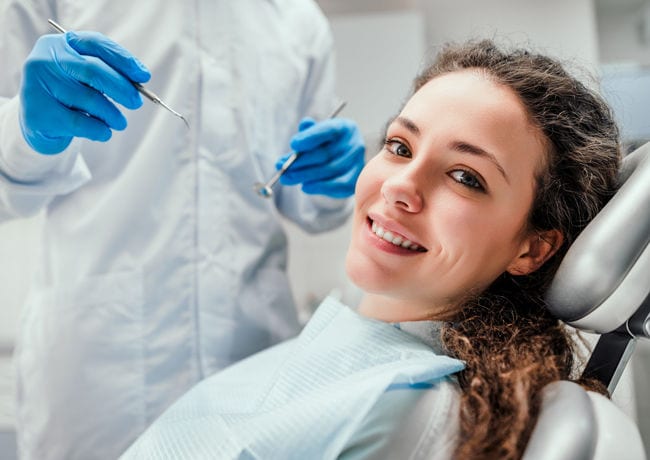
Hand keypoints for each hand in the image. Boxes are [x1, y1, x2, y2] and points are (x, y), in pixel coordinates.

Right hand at [19, 31, 150, 153]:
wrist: (39, 122)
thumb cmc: (70, 95)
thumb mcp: (84, 77)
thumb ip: (108, 73)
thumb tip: (141, 79)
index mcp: (59, 44)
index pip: (95, 44)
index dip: (123, 59)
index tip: (144, 76)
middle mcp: (45, 61)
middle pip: (93, 70)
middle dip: (122, 88)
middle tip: (136, 102)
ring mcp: (38, 86)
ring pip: (90, 99)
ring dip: (112, 114)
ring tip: (120, 123)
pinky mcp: (39, 113)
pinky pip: (80, 123)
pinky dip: (100, 129)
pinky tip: (105, 132)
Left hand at [277, 117, 364, 197]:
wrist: (343, 162)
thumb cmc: (326, 145)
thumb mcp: (317, 135)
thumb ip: (309, 131)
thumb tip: (305, 124)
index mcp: (344, 128)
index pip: (328, 130)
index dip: (310, 137)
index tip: (293, 144)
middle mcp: (355, 144)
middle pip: (325, 153)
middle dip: (300, 161)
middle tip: (282, 167)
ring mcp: (357, 163)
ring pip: (329, 170)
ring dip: (305, 175)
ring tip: (287, 178)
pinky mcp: (355, 180)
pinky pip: (337, 185)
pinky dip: (320, 187)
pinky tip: (305, 187)